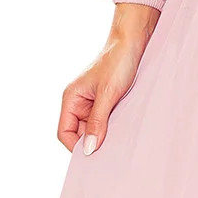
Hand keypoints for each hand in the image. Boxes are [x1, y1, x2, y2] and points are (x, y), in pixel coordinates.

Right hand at [57, 3, 159, 154]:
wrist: (133, 41)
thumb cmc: (118, 62)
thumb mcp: (108, 94)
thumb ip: (97, 122)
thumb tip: (88, 150)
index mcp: (71, 98)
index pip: (64, 133)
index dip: (76, 147)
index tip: (93, 156)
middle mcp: (78, 102)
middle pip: (79, 133)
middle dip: (91, 142)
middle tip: (109, 151)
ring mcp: (92, 102)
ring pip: (93, 128)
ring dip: (103, 134)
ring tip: (118, 137)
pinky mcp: (106, 100)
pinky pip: (104, 120)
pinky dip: (112, 126)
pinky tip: (123, 128)